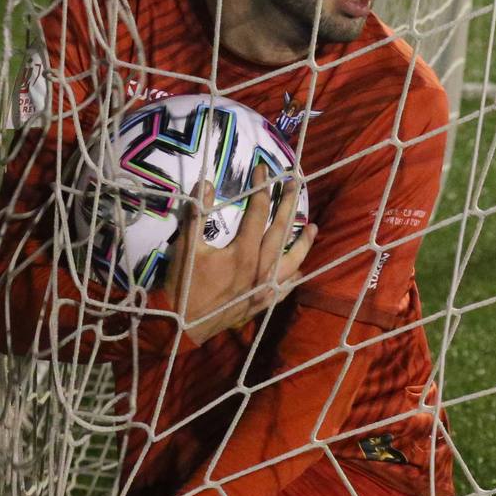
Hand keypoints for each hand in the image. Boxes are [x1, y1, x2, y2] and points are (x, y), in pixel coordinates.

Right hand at [154, 178, 316, 344]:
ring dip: (303, 242)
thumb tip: (206, 184)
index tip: (263, 169)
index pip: (258, 212)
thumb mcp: (185, 247)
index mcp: (244, 251)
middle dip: (289, 203)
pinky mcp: (262, 304)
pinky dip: (293, 277)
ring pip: (292, 260)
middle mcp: (261, 268)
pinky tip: (299, 270)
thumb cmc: (183, 285)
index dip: (261, 188)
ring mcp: (265, 288)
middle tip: (296, 183)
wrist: (182, 326)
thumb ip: (196, 215)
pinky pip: (285, 288)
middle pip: (281, 230)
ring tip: (313, 227)